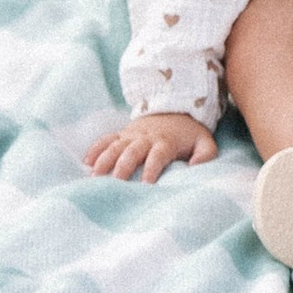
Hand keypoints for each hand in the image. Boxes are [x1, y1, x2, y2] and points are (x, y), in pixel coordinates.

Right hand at [85, 110, 217, 181]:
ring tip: (94, 176)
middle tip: (115, 184)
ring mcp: (132, 135)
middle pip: (133, 150)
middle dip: (123, 166)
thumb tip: (196, 168)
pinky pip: (106, 139)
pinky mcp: (122, 133)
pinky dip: (96, 149)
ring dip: (105, 159)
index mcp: (166, 141)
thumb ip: (206, 155)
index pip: (158, 155)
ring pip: (116, 145)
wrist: (175, 107)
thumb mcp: (204, 141)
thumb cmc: (188, 134)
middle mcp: (146, 137)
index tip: (146, 185)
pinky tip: (86, 163)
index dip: (152, 168)